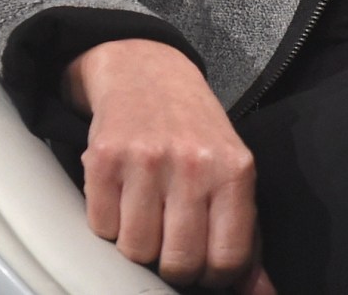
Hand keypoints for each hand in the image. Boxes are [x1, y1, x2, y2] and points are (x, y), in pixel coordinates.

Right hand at [66, 37, 274, 291]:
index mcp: (235, 170)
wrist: (148, 72)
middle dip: (173, 265)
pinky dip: (108, 224)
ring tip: (148, 211)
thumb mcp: (233, 173)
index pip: (228, 259)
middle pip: (179, 263)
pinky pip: (101, 228)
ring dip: (138, 244)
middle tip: (171, 239)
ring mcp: (147, 161)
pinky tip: (123, 195)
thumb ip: (246, 236)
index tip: (204, 264)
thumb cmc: (196, 132)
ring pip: (135, 251)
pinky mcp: (104, 160)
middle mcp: (194, 163)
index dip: (214, 276)